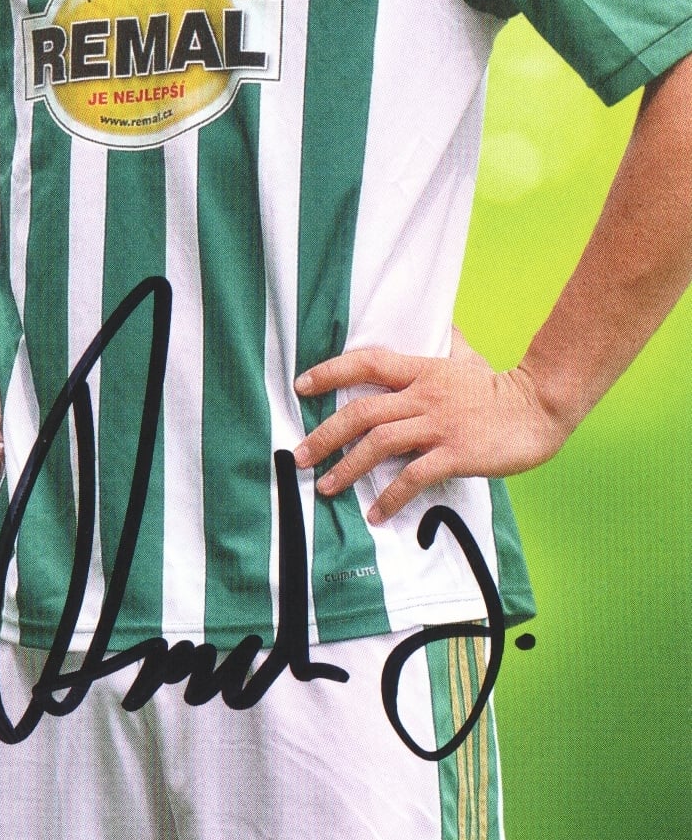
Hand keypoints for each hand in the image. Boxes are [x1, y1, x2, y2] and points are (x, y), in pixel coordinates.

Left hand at [292, 330, 568, 523]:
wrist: (540, 408)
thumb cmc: (501, 387)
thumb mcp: (469, 358)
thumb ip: (450, 345)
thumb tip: (445, 326)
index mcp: (421, 371)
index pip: (366, 363)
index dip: (330, 372)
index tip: (301, 387)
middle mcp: (423, 396)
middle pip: (362, 411)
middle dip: (325, 434)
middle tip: (299, 455)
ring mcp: (438, 425)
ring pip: (379, 443)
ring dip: (347, 468)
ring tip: (326, 488)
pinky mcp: (455, 454)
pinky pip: (413, 476)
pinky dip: (390, 496)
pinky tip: (376, 513)